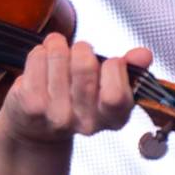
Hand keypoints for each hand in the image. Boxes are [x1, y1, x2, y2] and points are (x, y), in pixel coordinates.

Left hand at [0, 33, 151, 146]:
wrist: (36, 128)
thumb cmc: (76, 100)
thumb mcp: (109, 88)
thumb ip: (130, 70)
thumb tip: (143, 54)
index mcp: (113, 119)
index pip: (116, 93)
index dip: (113, 67)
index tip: (108, 61)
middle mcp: (85, 123)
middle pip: (84, 68)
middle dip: (82, 49)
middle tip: (78, 50)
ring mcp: (56, 116)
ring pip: (59, 58)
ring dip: (57, 46)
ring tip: (56, 49)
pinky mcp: (31, 105)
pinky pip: (36, 61)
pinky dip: (39, 53)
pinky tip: (41, 58)